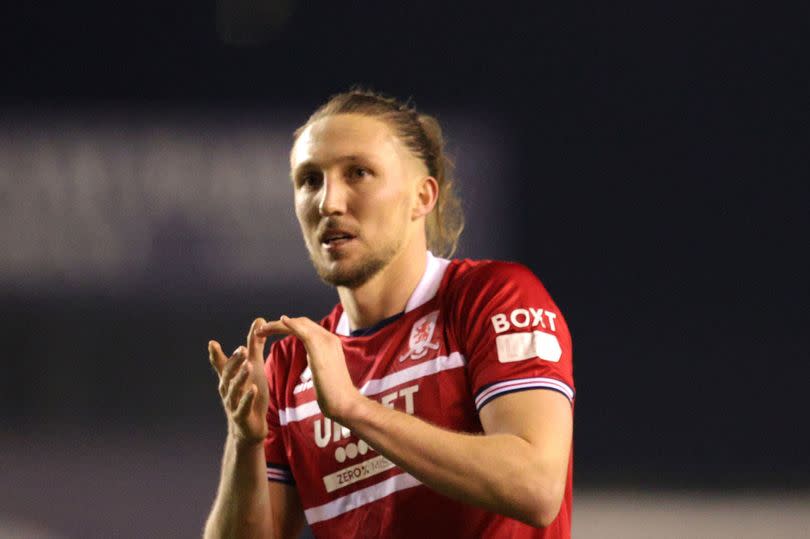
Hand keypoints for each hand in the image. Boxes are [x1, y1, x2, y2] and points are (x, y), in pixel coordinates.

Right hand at [209, 318, 269, 444]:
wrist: (250, 427)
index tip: (212, 343)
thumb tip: (259, 320)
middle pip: (228, 374)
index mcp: (228, 378)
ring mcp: (233, 404)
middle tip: (241, 349)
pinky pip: (243, 406)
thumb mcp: (254, 368)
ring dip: (241, 377)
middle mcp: (227, 390)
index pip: (220, 364)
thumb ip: (254, 346)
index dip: (216, 355)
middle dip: (234, 362)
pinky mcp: (241, 416)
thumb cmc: (250, 394)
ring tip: (249, 366)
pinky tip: (253, 389)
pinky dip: (247, 398)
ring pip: (234, 389)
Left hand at [257, 316, 361, 421]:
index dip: (289, 327)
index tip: (272, 331)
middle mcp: (329, 338)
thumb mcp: (325, 371)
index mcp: (330, 343)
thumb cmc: (334, 394)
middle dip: (279, 324)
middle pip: (302, 322)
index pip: (307, 328)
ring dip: (277, 325)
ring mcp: (325, 341)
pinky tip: (279, 321)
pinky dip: (289, 324)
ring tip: (260, 331)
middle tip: (261, 330)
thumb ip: (319, 360)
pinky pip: (301, 331)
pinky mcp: (318, 347)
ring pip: (299, 324)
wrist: (344, 403)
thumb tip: (313, 358)